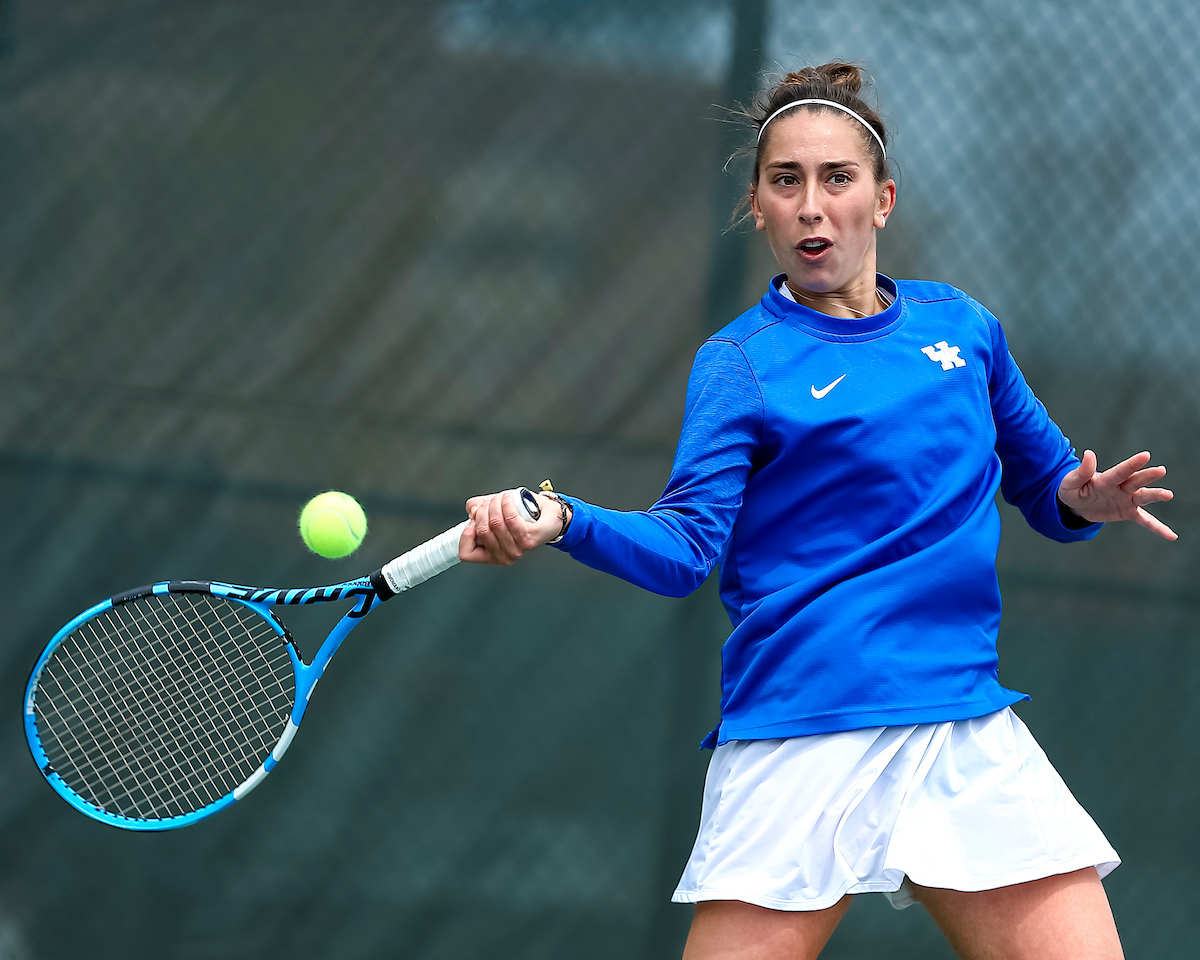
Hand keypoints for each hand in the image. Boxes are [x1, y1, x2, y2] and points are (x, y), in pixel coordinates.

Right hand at [459, 489, 571, 564]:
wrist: (548, 515)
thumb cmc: (521, 515)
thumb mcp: (493, 512)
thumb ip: (476, 509)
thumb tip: (472, 510)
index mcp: (491, 555)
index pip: (466, 554)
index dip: (465, 534)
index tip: (473, 520)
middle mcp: (503, 557)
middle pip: (481, 530)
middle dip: (483, 509)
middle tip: (490, 502)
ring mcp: (516, 550)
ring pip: (495, 523)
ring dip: (495, 503)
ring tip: (501, 498)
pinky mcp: (528, 540)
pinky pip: (510, 519)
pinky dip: (507, 503)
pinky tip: (508, 498)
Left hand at [1057, 450, 1175, 539]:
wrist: (1075, 505)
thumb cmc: (1073, 490)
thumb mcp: (1071, 482)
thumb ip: (1081, 471)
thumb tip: (1088, 453)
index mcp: (1106, 479)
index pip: (1119, 471)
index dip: (1131, 464)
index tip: (1145, 455)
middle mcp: (1120, 487)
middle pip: (1135, 481)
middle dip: (1147, 476)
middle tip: (1160, 470)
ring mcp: (1126, 500)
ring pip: (1143, 497)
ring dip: (1155, 496)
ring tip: (1168, 495)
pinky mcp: (1128, 512)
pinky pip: (1145, 521)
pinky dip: (1158, 528)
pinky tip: (1171, 535)